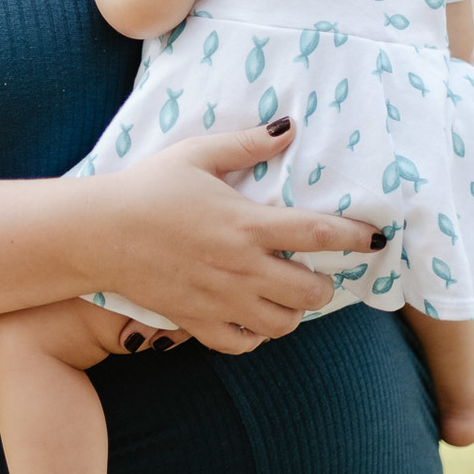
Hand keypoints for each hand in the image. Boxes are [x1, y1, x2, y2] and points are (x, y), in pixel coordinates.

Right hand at [81, 119, 382, 354]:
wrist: (98, 232)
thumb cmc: (148, 187)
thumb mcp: (197, 154)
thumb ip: (247, 144)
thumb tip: (289, 128)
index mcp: (246, 223)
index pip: (319, 233)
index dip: (356, 237)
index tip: (375, 238)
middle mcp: (241, 268)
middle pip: (312, 291)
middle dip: (327, 282)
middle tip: (318, 269)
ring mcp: (220, 300)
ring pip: (284, 324)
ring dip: (295, 311)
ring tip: (288, 293)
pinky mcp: (197, 322)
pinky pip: (243, 344)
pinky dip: (256, 336)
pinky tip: (254, 317)